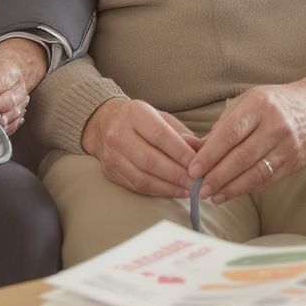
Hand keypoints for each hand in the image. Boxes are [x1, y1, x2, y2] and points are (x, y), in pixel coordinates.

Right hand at [81, 98, 201, 197]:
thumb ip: (181, 134)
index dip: (181, 153)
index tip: (199, 165)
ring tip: (189, 190)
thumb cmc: (139, 120)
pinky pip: (137, 187)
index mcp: (134, 114)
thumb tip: (201, 153)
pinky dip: (158, 192)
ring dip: (169, 187)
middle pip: (150, 160)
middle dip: (177, 175)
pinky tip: (173, 191)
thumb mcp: (160, 116)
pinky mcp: (110, 172)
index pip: (160, 136)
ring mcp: (111, 155)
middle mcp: (118, 134)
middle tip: (197, 183)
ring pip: (143, 178)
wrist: (104, 123)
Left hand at [187, 75, 305, 203]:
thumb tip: (193, 146)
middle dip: (217, 176)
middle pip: (241, 157)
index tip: (194, 169)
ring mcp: (288, 146)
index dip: (210, 154)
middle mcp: (275, 126)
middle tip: (199, 189)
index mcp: (258, 106)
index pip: (229, 134)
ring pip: (255, 173)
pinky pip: (268, 179)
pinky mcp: (295, 163)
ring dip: (231, 188)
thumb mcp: (247, 102)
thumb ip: (221, 125)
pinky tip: (233, 193)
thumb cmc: (275, 102)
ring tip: (213, 196)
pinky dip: (248, 188)